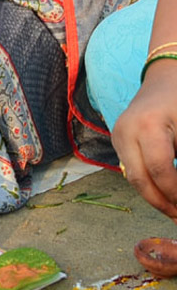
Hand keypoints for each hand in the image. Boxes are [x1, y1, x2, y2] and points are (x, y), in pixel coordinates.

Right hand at [113, 62, 176, 221]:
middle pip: (139, 179)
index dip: (175, 193)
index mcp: (147, 125)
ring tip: (175, 211)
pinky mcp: (118, 140)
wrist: (165, 79)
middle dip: (161, 203)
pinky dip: (148, 185)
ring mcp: (118, 135)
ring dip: (154, 198)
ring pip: (133, 178)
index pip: (160, 169)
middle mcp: (126, 131)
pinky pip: (131, 169)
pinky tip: (164, 195)